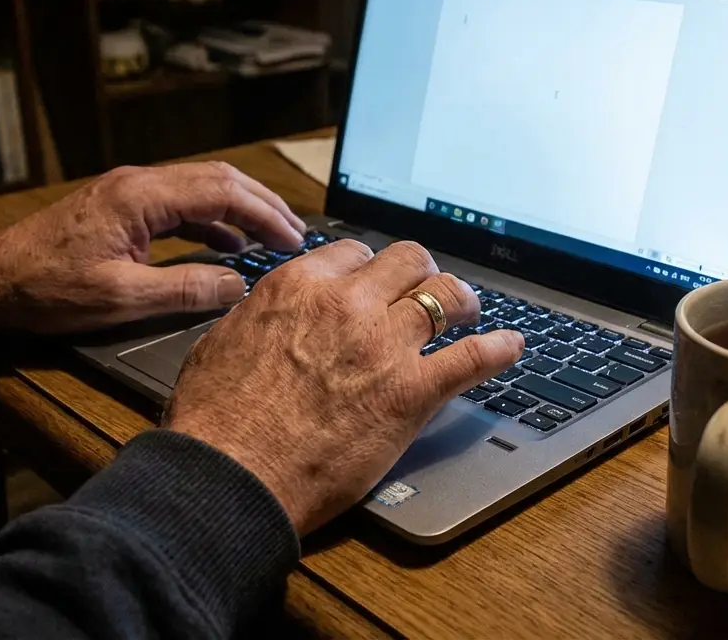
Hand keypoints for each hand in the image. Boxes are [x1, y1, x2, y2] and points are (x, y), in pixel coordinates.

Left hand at [0, 162, 306, 333]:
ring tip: (271, 237)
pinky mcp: (122, 209)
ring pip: (201, 187)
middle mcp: (138, 184)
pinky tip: (227, 244)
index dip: (265, 214)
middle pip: (219, 179)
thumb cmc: (46, 289)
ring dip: (240, 209)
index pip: (223, 191)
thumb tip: (237, 286)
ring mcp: (130, 193)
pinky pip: (180, 204)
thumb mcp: (122, 298)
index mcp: (141, 197)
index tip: (292, 240)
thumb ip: (186, 290)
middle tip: (295, 233)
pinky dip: (212, 219)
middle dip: (262, 204)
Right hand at [162, 240, 523, 534]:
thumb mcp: (222, 342)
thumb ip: (259, 317)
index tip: (376, 281)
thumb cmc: (215, 420)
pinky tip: (512, 346)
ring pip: (445, 296)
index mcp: (299, 286)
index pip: (354, 252)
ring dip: (462, 300)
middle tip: (427, 288)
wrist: (230, 474)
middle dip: (421, 272)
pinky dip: (498, 349)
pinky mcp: (411, 392)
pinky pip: (471, 357)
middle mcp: (348, 304)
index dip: (370, 268)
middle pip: (407, 260)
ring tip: (470, 310)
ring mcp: (384, 345)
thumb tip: (270, 312)